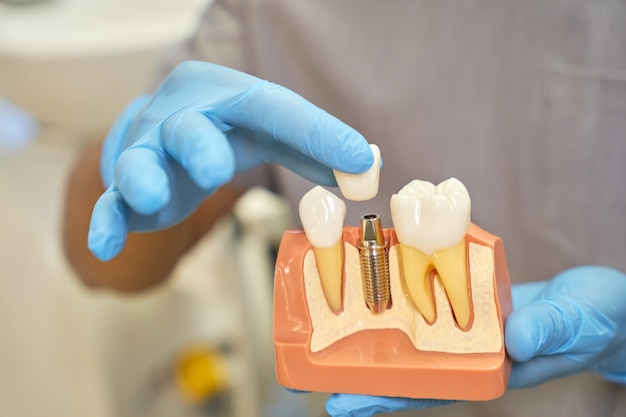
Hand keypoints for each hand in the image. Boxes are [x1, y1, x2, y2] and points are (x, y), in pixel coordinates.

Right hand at [88, 61, 372, 260]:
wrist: (163, 136)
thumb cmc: (225, 131)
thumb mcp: (271, 132)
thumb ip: (317, 149)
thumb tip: (369, 166)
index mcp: (226, 98)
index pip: (272, 108)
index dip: (316, 133)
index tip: (360, 162)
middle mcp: (180, 117)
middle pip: (187, 127)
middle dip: (199, 146)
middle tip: (216, 169)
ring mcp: (148, 152)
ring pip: (138, 160)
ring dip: (144, 177)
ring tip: (152, 197)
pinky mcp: (126, 189)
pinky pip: (111, 204)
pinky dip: (107, 221)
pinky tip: (107, 244)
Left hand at [324, 265, 625, 416]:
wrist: (598, 302)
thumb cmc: (595, 320)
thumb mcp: (575, 324)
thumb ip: (547, 331)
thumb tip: (514, 340)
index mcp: (487, 370)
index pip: (429, 390)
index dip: (386, 398)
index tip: (344, 404)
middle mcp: (467, 353)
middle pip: (408, 368)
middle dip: (364, 374)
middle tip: (316, 377)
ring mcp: (464, 328)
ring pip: (412, 337)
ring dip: (375, 335)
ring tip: (330, 335)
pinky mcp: (467, 302)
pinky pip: (429, 301)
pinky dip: (403, 294)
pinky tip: (376, 286)